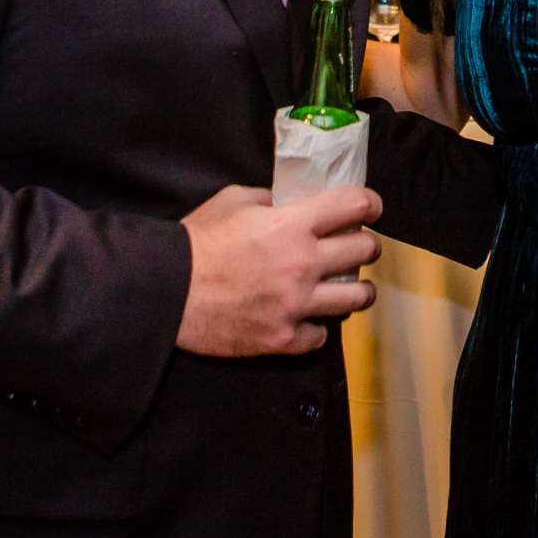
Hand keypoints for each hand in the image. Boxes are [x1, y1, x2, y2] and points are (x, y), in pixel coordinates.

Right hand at [176, 184, 380, 357]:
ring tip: (350, 288)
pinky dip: (316, 327)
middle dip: (364, 245)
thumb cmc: (196, 243)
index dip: (370, 204)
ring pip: (356, 298)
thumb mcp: (232, 201)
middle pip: (365, 251)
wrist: (167, 292)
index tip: (370, 208)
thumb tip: (284, 202)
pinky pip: (320, 335)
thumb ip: (268, 199)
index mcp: (293, 225)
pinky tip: (308, 319)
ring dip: (356, 290)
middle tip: (356, 247)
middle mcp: (303, 264)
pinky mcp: (283, 338)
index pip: (355, 206)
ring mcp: (296, 305)